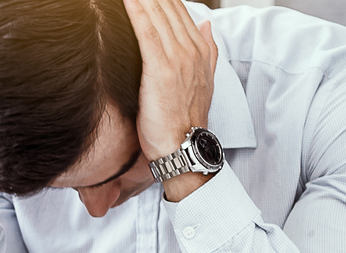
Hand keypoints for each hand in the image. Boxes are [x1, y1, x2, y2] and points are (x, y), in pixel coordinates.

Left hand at [125, 0, 215, 163]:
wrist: (184, 145)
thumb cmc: (185, 118)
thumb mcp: (202, 81)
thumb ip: (206, 50)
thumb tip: (207, 25)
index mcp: (199, 51)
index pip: (179, 11)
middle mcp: (190, 50)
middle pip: (168, 7)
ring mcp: (177, 58)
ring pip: (158, 15)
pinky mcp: (161, 69)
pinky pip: (147, 32)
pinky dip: (137, 12)